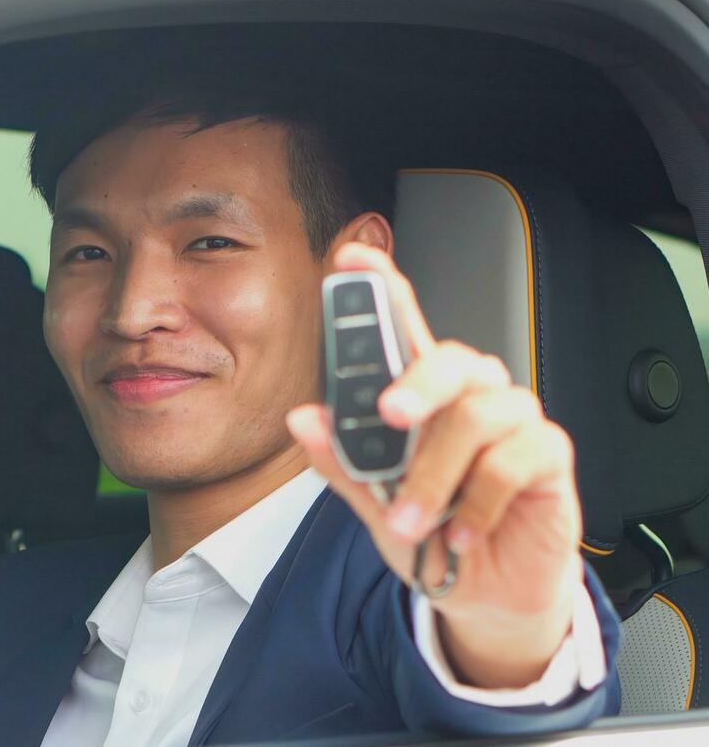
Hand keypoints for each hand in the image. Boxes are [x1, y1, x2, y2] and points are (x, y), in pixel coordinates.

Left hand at [286, 242, 582, 688]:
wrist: (483, 592)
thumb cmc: (429, 532)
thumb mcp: (371, 504)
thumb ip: (340, 462)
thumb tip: (303, 418)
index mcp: (421, 395)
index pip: (404, 325)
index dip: (382, 287)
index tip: (351, 260)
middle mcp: (470, 395)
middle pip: (448, 358)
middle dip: (415, 384)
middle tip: (390, 416)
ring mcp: (513, 420)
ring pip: (474, 418)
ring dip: (435, 478)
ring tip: (413, 519)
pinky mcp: (549, 455)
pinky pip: (512, 462)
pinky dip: (477, 504)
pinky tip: (461, 532)